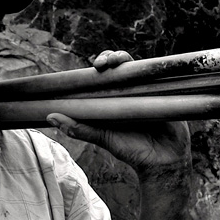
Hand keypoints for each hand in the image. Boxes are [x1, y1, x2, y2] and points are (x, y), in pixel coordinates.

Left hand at [46, 49, 190, 178]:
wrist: (162, 163)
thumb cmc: (132, 150)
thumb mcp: (104, 138)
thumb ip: (79, 128)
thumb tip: (51, 117)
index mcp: (115, 97)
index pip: (106, 72)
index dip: (101, 62)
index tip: (96, 66)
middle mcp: (132, 91)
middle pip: (123, 64)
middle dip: (113, 56)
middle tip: (105, 63)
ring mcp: (151, 91)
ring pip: (141, 68)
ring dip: (131, 60)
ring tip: (120, 62)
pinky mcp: (168, 95)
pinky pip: (163, 79)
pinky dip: (156, 72)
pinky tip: (148, 71)